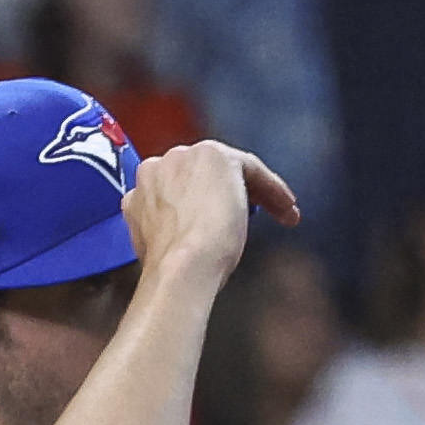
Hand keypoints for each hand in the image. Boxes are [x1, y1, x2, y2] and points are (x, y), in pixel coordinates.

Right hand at [121, 140, 298, 296]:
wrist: (180, 267)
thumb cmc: (171, 268)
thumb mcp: (160, 243)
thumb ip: (168, 226)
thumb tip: (186, 232)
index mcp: (138, 191)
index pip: (178, 189)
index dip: (201, 206)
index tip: (219, 225)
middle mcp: (159, 166)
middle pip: (202, 175)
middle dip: (226, 193)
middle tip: (251, 215)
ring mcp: (187, 158)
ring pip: (228, 170)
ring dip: (254, 190)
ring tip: (278, 212)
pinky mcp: (218, 157)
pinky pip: (251, 168)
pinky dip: (272, 188)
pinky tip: (285, 208)